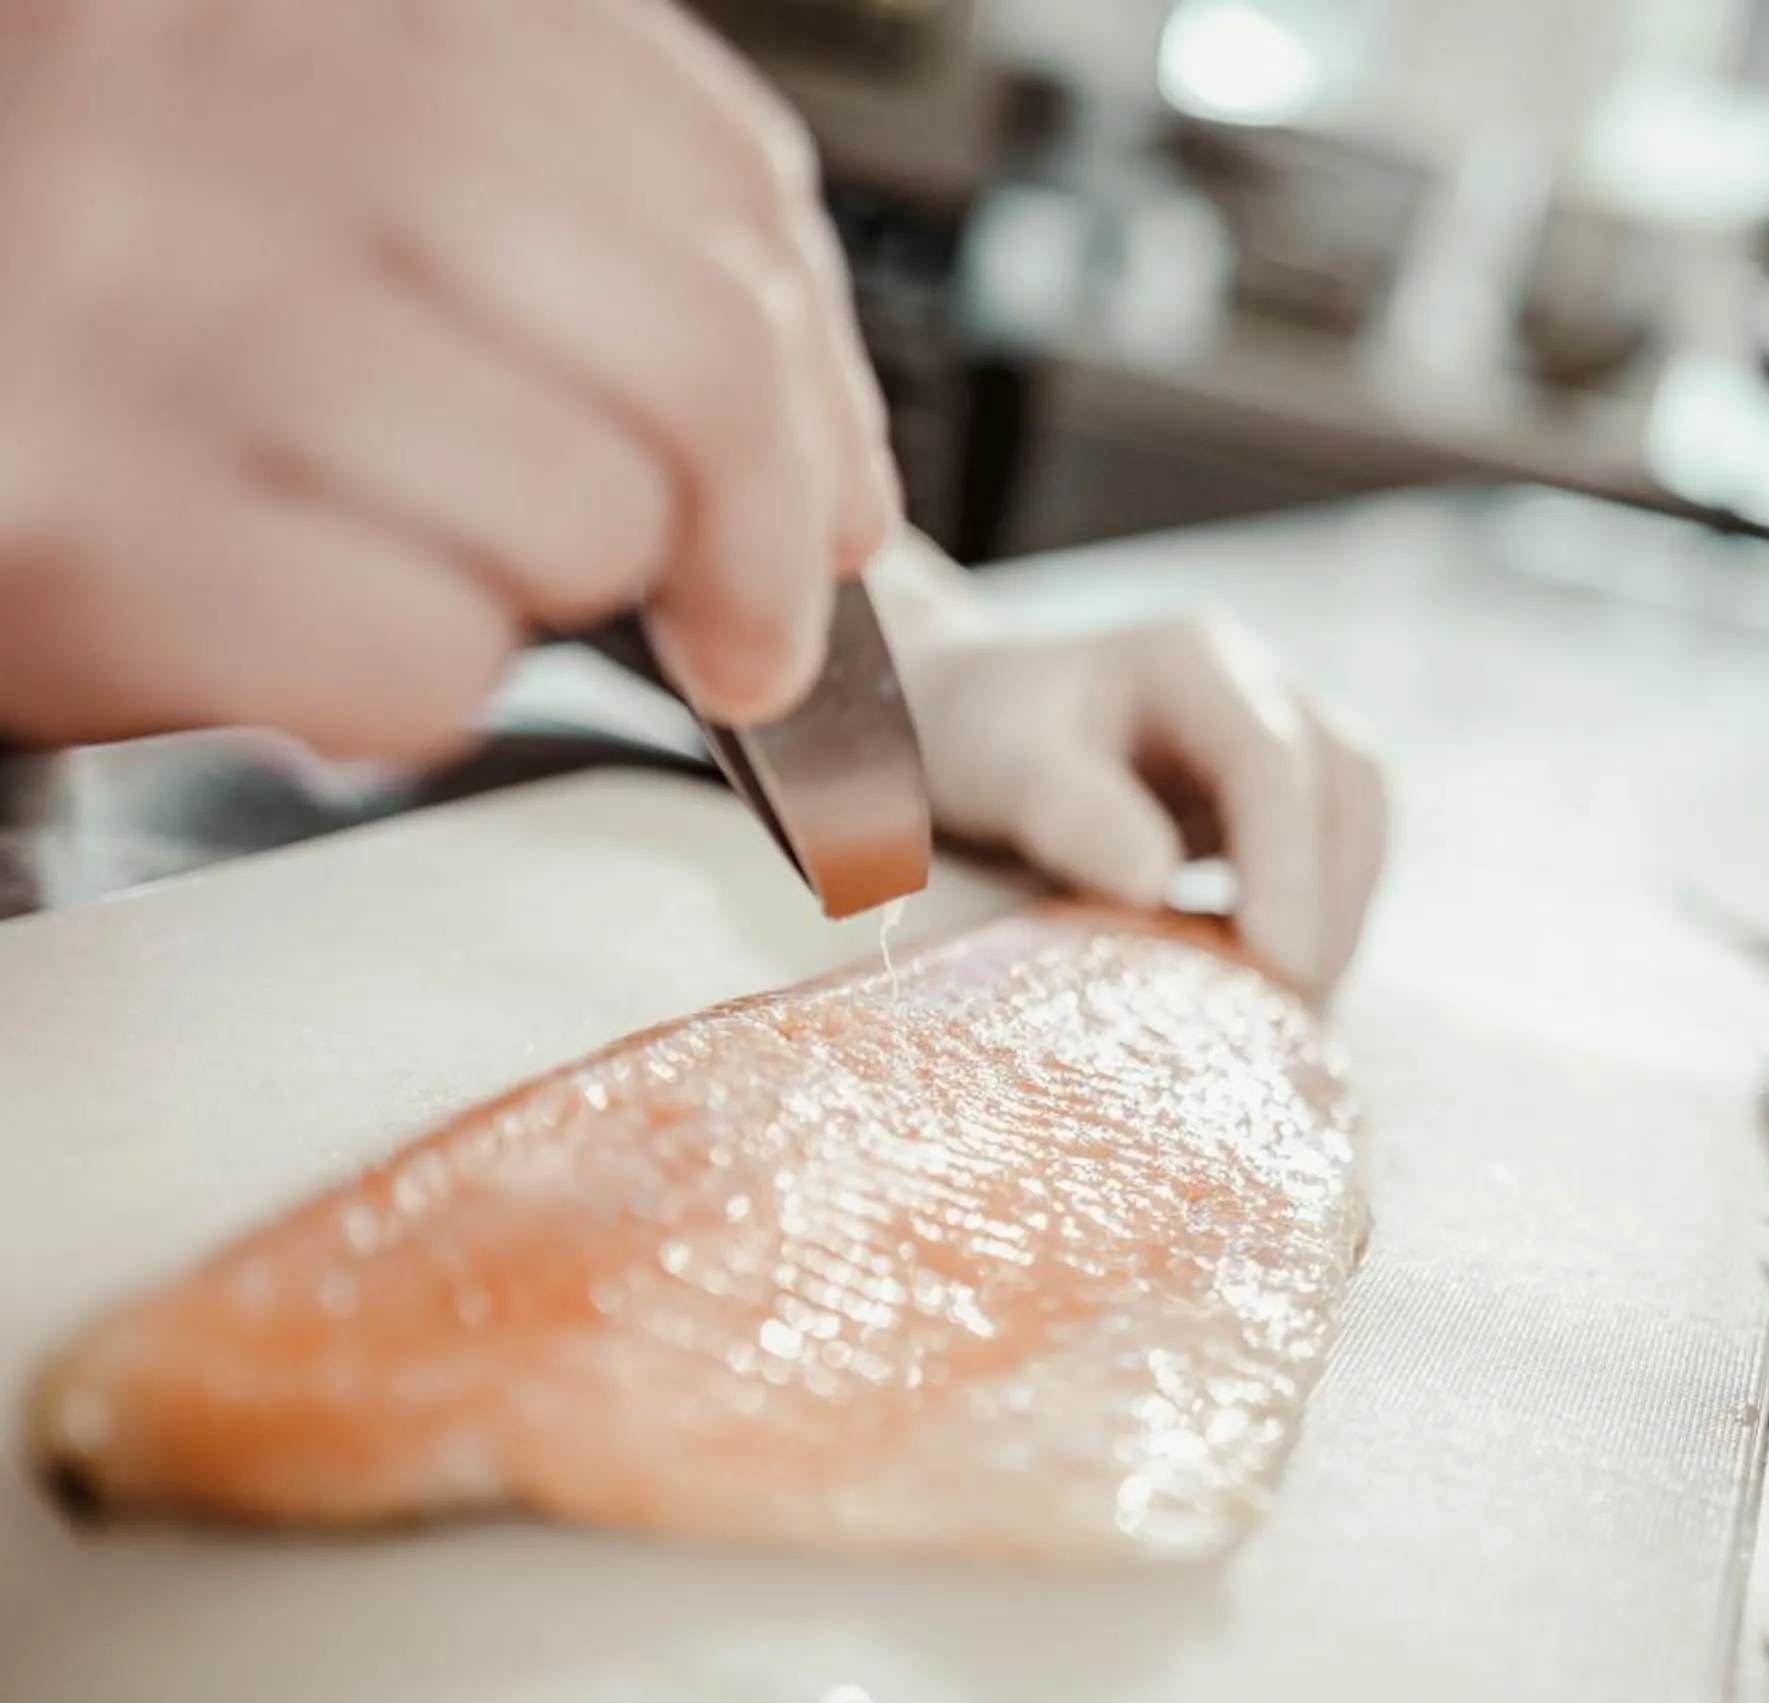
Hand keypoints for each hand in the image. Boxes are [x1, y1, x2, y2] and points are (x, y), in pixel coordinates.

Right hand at [0, 0, 898, 760]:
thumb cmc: (77, 269)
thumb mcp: (308, 141)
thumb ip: (543, 186)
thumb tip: (810, 424)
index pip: (718, 171)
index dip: (825, 380)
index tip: (834, 492)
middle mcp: (243, 93)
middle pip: (697, 356)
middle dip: (762, 536)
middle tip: (747, 627)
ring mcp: (160, 299)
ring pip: (581, 517)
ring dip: (549, 594)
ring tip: (419, 556)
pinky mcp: (90, 515)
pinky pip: (417, 657)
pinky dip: (410, 687)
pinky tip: (313, 621)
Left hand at [873, 538, 1387, 994]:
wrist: (978, 718)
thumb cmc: (982, 738)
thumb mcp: (999, 763)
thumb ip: (1069, 810)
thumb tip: (1154, 883)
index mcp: (1193, 660)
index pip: (1273, 763)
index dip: (1287, 869)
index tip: (1277, 968)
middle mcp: (1264, 686)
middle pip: (1348, 790)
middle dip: (1330, 907)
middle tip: (1287, 1016)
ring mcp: (1293, 732)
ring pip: (1361, 825)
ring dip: (1340, 922)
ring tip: (1286, 1013)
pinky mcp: (1296, 792)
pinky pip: (1341, 855)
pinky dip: (1322, 923)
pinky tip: (1271, 987)